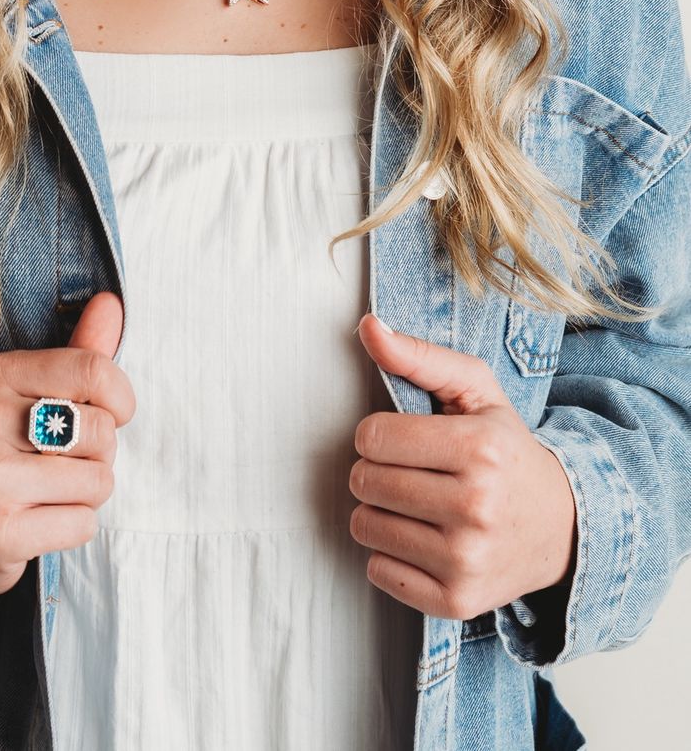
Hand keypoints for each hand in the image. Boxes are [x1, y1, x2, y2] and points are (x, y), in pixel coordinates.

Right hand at [0, 291, 134, 602]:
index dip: (120, 398)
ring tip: (50, 491)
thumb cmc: (9, 449)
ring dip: (89, 493)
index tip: (110, 414)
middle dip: (100, 453)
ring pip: (99, 481)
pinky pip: (83, 524)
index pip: (93, 369)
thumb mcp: (35, 393)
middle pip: (102, 429)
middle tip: (62, 461)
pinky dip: (75, 526)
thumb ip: (79, 352)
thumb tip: (112, 301)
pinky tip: (40, 521)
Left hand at [348, 313, 576, 620]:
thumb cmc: (507, 451)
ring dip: (381, 512)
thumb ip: (419, 355)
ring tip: (418, 505)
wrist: (562, 527)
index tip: (405, 440)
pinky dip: (391, 554)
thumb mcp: (475, 392)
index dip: (378, 435)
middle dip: (377, 471)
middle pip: (365, 481)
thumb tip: (368, 326)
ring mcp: (466, 560)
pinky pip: (379, 571)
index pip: (372, 437)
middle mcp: (475, 506)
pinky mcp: (456, 601)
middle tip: (414, 472)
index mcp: (479, 448)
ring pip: (365, 526)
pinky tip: (424, 540)